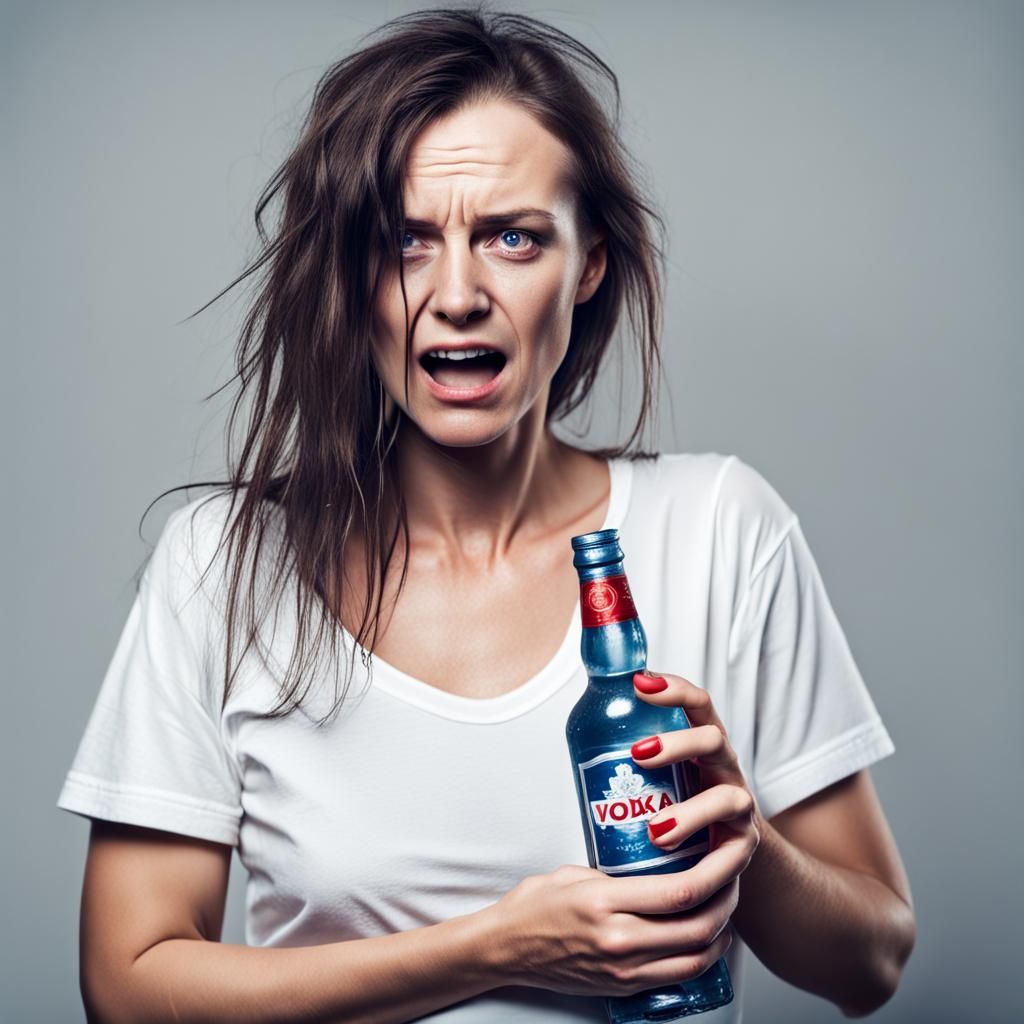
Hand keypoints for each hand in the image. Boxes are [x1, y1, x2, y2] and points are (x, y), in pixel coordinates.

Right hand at [482, 862, 735, 997]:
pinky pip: (677, 976)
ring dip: (721, 933)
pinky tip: (706, 939)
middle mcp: (618, 939)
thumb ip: (618, 873)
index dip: (715, 875)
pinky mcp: (622, 987)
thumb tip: (656, 864)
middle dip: (727, 902)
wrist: (506, 949)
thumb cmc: (534, 905)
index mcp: (604, 902)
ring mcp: (622, 969)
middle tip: (734, 880)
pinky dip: (701, 957)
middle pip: (696, 927)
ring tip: (726, 909)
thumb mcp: (575, 872)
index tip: (726, 857)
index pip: (678, 892)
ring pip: (694, 956)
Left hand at [630, 670, 760, 898]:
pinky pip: (732, 854)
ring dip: (690, 814)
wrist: (714, 848)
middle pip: (712, 740)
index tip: (640, 684)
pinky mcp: (742, 845)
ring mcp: (738, 803)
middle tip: (637, 755)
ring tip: (655, 830)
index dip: (674, 690)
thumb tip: (579, 731)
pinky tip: (682, 870)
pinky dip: (708, 864)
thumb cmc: (675, 800)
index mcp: (702, 742)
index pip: (697, 704)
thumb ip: (630, 750)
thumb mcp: (658, 770)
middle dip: (677, 745)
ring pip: (727, 798)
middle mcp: (724, 766)